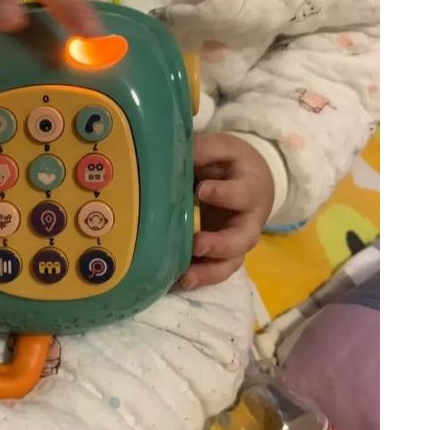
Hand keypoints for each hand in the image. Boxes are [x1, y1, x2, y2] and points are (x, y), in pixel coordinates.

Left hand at [180, 133, 274, 289]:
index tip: (202, 190)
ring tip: (186, 277)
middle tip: (198, 244)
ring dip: (209, 271)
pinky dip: (200, 279)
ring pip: (231, 263)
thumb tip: (176, 152)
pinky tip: (178, 281)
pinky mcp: (224, 254)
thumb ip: (204, 149)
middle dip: (221, 244)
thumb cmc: (233, 164)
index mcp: (250, 189)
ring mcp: (237, 241)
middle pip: (242, 239)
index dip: (224, 194)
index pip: (242, 193)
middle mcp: (248, 220)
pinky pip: (216, 271)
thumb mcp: (223, 148)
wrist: (252, 180)